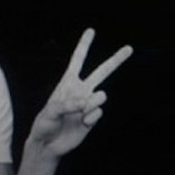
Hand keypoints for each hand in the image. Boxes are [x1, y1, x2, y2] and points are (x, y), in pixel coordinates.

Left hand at [27, 28, 132, 159]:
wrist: (49, 144)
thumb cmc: (44, 124)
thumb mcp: (50, 112)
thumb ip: (67, 104)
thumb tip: (85, 102)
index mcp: (68, 82)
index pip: (78, 60)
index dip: (84, 45)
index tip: (91, 31)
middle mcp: (81, 90)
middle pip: (102, 72)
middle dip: (116, 59)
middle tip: (129, 48)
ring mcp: (89, 103)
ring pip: (101, 96)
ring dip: (90, 103)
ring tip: (79, 113)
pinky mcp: (93, 117)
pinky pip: (98, 113)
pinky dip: (89, 119)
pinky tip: (81, 124)